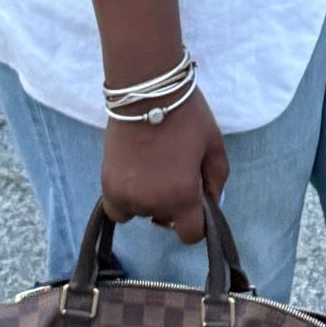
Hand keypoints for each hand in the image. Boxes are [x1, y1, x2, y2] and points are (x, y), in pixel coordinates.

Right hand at [100, 86, 228, 244]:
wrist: (146, 92)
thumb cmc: (186, 115)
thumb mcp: (214, 144)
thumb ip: (217, 179)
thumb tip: (211, 202)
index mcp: (182, 195)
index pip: (190, 234)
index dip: (198, 223)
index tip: (197, 202)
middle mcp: (152, 203)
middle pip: (167, 220)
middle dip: (175, 204)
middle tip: (177, 172)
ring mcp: (126, 196)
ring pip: (143, 214)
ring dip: (150, 200)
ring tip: (155, 169)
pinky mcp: (107, 186)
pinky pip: (118, 209)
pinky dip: (127, 200)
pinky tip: (136, 177)